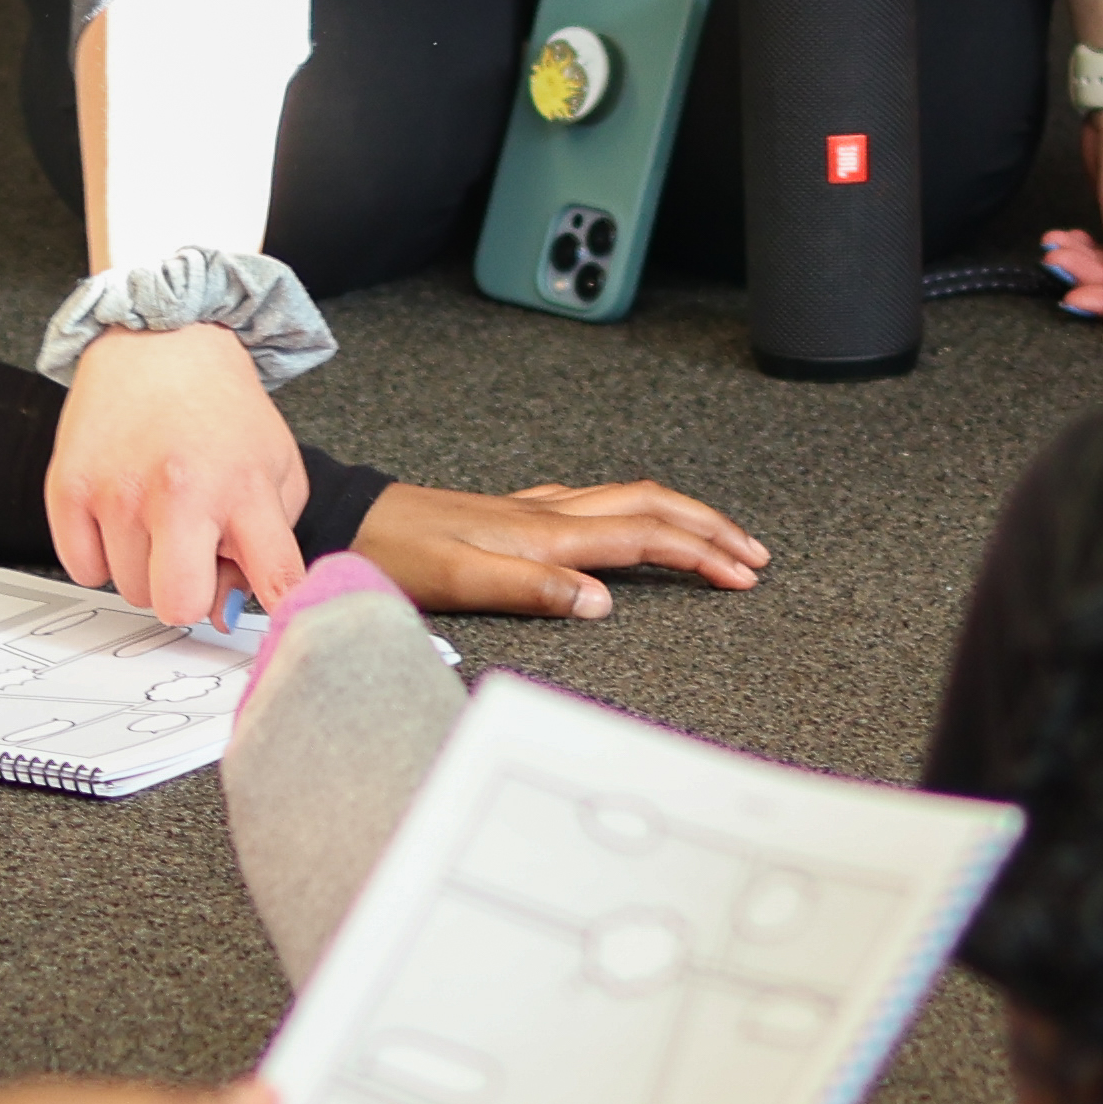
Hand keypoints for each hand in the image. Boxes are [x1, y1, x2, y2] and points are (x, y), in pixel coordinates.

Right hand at [51, 320, 309, 625]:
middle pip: (177, 606)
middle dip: (188, 591)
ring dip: (145, 566)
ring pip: (128, 590)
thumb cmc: (221, 409)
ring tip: (158, 515)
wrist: (161, 341)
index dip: (282, 611)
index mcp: (241, 488)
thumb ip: (269, 546)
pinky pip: (83, 569)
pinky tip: (122, 514)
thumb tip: (225, 612)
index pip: (274, 580)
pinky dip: (101, 553)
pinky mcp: (68, 488)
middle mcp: (176, 492)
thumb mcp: (275, 469)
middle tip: (193, 552)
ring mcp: (116, 493)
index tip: (281, 621)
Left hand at [351, 476, 768, 620]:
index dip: (701, 554)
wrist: (347, 520)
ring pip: (628, 500)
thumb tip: (603, 602)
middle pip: (652, 505)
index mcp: (545, 534)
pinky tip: (629, 526)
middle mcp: (547, 514)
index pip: (646, 535)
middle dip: (710, 526)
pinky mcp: (513, 515)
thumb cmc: (394, 555)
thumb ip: (534, 591)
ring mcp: (532, 510)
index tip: (744, 576)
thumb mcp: (459, 582)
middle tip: (754, 556)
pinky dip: (636, 515)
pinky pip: (595, 506)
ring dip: (680, 518)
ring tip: (715, 540)